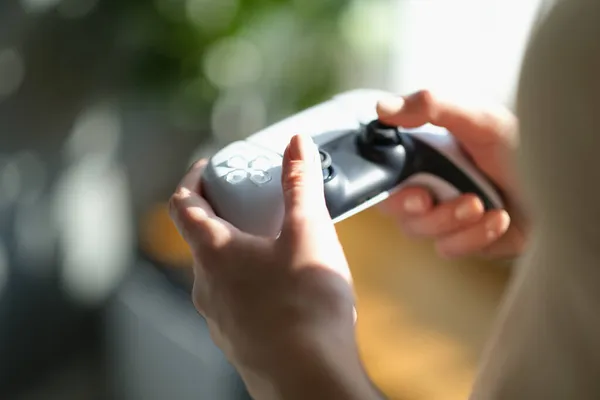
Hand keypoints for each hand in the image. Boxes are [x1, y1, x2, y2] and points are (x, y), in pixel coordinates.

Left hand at [169, 135, 378, 399]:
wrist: (311, 381)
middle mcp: (207, 286)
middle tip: (252, 202)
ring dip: (238, 249)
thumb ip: (300, 184)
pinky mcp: (237, 339)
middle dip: (224, 213)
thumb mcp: (309, 233)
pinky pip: (235, 299)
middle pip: (202, 237)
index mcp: (215, 254)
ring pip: (219, 271)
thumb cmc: (306, 308)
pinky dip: (250, 280)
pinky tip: (284, 287)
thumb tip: (296, 144)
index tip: (209, 167)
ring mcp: (219, 317)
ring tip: (275, 244)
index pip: (184, 204)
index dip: (193, 179)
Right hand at [377, 90, 528, 259]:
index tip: (411, 190)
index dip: (389, 191)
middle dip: (417, 208)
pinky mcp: (468, 241)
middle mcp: (435, 187)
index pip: (389, 179)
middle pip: (399, 212)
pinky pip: (451, 249)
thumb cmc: (524, 146)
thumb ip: (432, 108)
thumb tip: (382, 108)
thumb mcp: (480, 120)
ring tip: (480, 203)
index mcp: (429, 158)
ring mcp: (450, 216)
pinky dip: (474, 237)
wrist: (568, 184)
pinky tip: (498, 219)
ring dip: (449, 221)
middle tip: (430, 200)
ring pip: (423, 232)